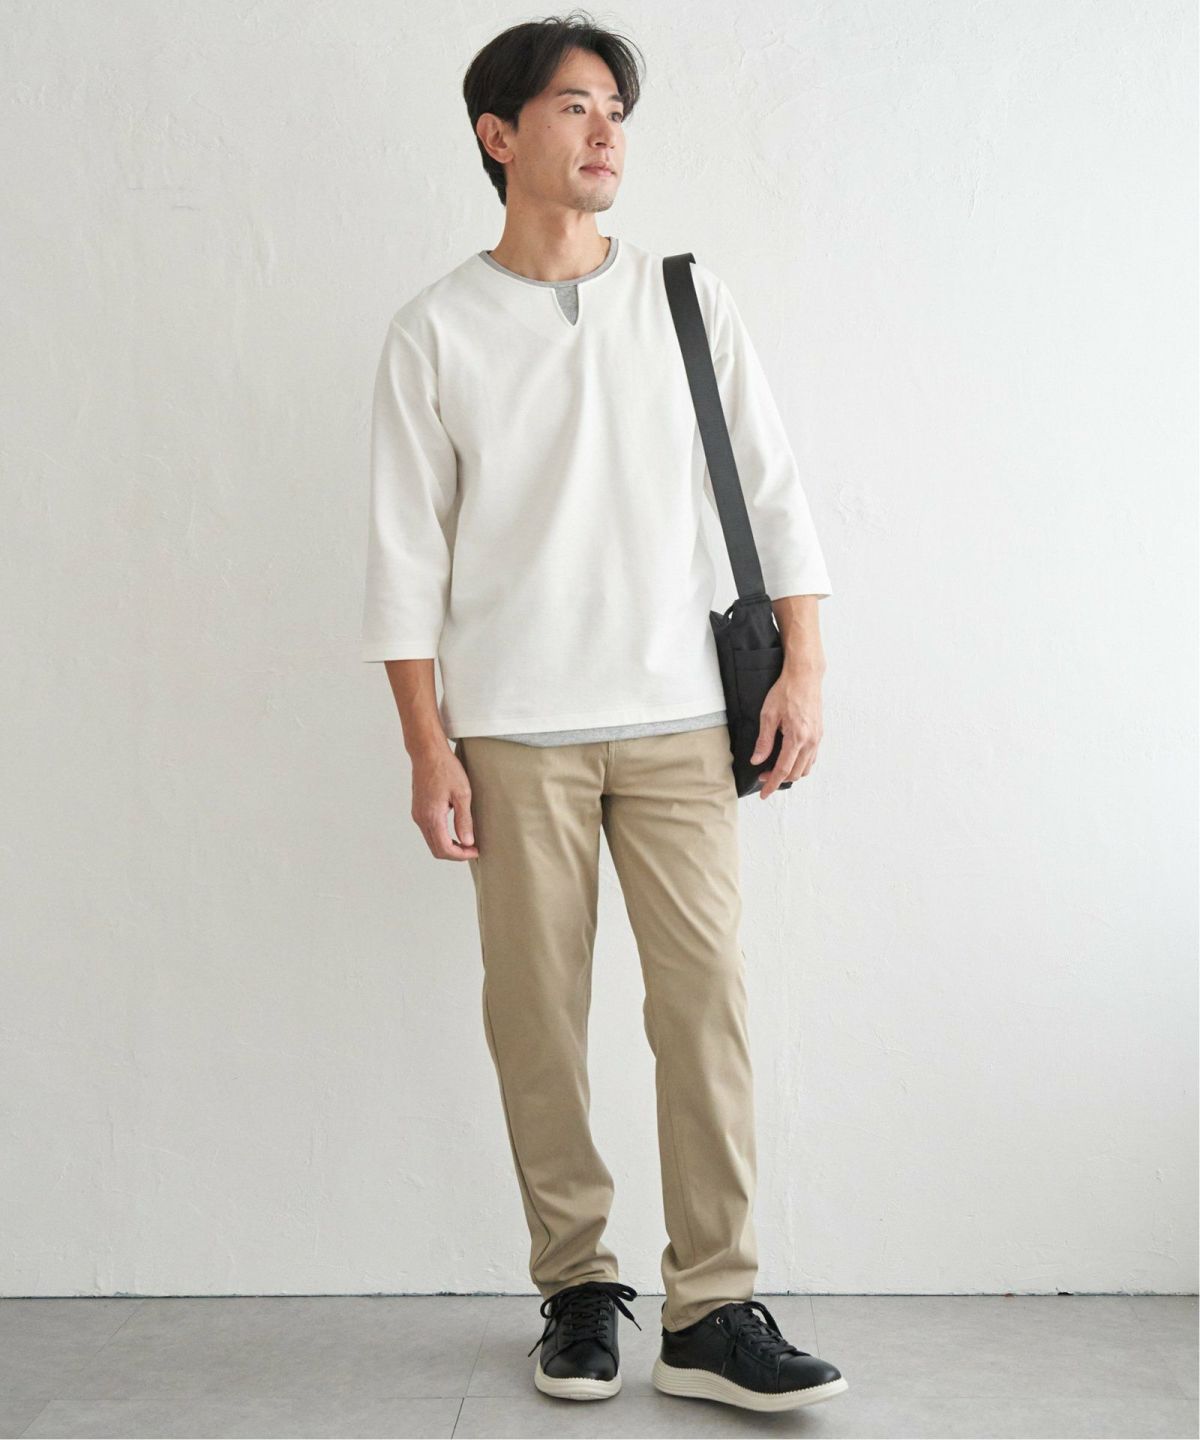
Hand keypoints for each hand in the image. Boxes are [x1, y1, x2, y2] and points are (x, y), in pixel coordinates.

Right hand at [411, 744, 478, 858]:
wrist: (427, 752)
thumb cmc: (445, 768)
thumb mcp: (462, 793)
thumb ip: (464, 820)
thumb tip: (467, 842)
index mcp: (432, 817)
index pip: (444, 848)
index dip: (461, 855)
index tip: (475, 850)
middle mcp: (421, 819)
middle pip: (436, 849)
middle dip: (455, 854)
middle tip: (472, 848)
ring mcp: (417, 814)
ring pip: (432, 841)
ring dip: (448, 846)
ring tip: (466, 841)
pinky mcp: (418, 809)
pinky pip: (429, 831)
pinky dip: (441, 837)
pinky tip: (454, 831)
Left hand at [750, 666, 823, 798]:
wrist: (805, 676)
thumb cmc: (786, 691)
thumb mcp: (768, 715)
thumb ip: (764, 741)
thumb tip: (758, 760)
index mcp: (797, 737)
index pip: (783, 769)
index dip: (772, 784)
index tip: (764, 793)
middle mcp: (810, 740)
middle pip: (796, 773)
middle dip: (779, 780)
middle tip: (764, 777)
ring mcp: (817, 738)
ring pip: (806, 768)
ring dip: (791, 773)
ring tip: (776, 770)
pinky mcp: (819, 733)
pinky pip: (812, 757)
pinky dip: (801, 764)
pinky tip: (790, 759)